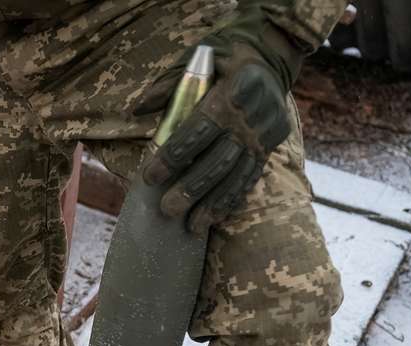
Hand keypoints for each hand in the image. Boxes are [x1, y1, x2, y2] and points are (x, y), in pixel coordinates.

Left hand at [136, 22, 302, 234]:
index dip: (173, 156)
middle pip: (219, 160)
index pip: (198, 130)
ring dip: (212, 204)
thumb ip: (169, 84)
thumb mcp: (199, 56)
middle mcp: (254, 116)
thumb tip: (138, 111)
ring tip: (190, 226)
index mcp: (235, 91)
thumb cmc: (227, 56)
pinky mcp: (272, 146)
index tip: (150, 177)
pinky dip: (231, 200)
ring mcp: (266, 134)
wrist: (273, 54)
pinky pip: (250, 178)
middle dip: (191, 188)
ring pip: (236, 175)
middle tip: (166, 209)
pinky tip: (214, 218)